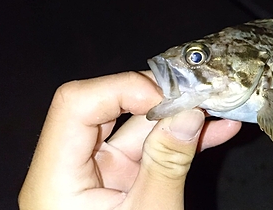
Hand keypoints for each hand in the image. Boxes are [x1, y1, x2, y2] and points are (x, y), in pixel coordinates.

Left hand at [18, 71, 241, 209]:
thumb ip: (167, 163)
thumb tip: (190, 113)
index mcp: (56, 177)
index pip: (77, 104)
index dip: (122, 89)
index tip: (169, 98)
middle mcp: (69, 167)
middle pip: (104, 109)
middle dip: (155, 98)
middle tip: (197, 95)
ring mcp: (95, 174)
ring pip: (132, 128)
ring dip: (175, 120)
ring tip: (216, 111)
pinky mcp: (117, 182)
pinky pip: (146, 151)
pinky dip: (176, 142)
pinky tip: (213, 133)